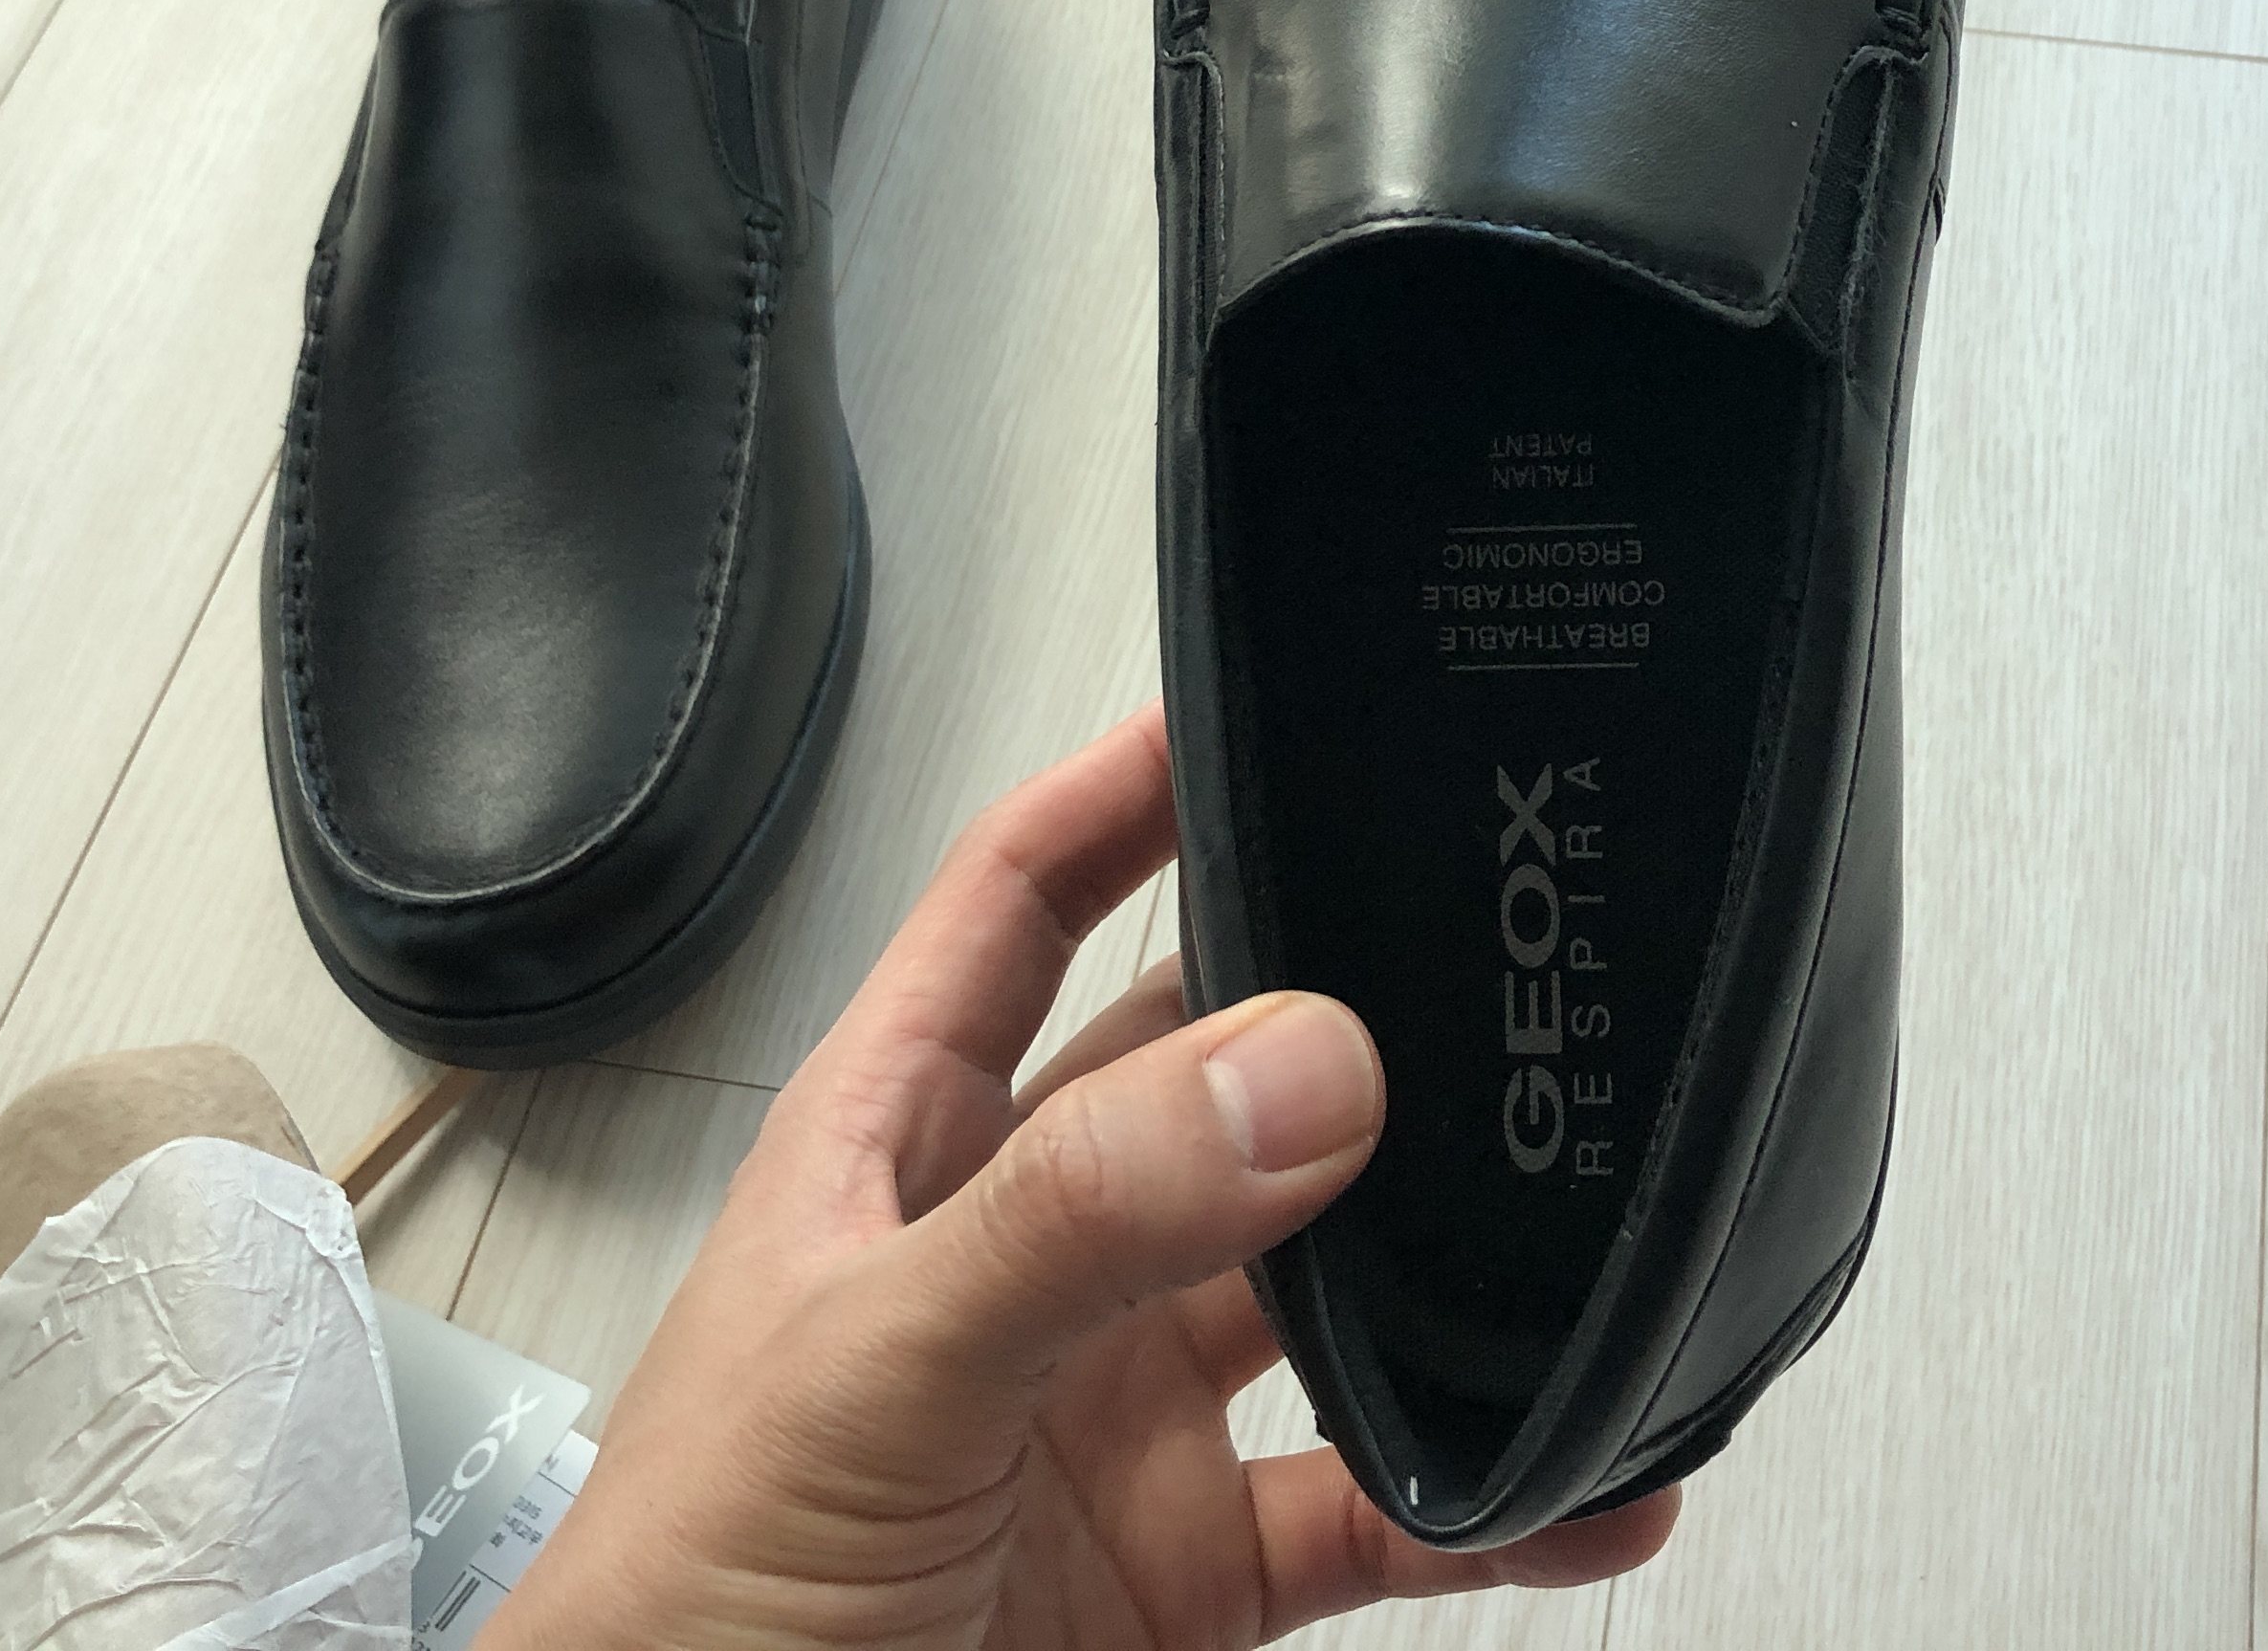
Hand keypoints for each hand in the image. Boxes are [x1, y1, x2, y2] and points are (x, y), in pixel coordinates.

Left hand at [481, 709, 1680, 1647]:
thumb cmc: (679, 1617)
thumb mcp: (875, 1370)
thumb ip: (1079, 1216)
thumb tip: (1299, 1069)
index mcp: (897, 1152)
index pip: (1019, 906)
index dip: (1126, 797)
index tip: (1263, 708)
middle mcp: (1017, 1261)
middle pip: (1212, 1083)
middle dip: (1344, 1031)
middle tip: (1493, 968)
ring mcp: (1107, 1420)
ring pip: (1319, 1298)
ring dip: (1444, 1272)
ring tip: (1577, 1214)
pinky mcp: (1182, 1577)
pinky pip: (1374, 1510)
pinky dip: (1488, 1497)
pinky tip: (1587, 1483)